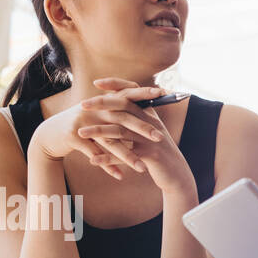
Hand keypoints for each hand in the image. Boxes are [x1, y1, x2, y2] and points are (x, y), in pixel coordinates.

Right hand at [30, 80, 165, 179]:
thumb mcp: (99, 116)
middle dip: (142, 129)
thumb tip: (144, 112)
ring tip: (141, 169)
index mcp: (102, 102)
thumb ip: (118, 113)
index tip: (163, 94)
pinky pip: (94, 153)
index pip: (127, 94)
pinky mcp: (73, 137)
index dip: (144, 93)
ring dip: (126, 156)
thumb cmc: (80, 125)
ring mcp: (82, 122)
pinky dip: (107, 166)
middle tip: (160, 138)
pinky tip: (119, 176)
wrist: (50, 134)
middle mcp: (94, 109)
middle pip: (122, 117)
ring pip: (109, 140)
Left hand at [75, 78, 195, 198]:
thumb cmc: (159, 153)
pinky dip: (107, 158)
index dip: (116, 85)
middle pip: (124, 107)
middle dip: (101, 105)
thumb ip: (137, 119)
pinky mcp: (150, 155)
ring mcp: (151, 138)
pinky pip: (124, 155)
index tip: (97, 82)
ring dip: (98, 132)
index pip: (132, 92)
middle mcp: (151, 123)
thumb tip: (120, 106)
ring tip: (80, 133)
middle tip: (82, 105)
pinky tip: (92, 160)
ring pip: (121, 131)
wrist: (177, 174)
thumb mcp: (150, 132)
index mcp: (150, 114)